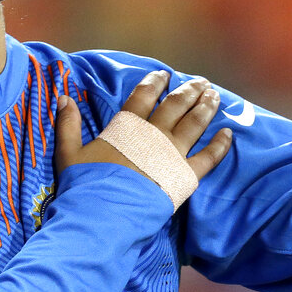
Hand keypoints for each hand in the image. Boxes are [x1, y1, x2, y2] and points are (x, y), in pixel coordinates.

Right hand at [54, 70, 232, 181]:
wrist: (103, 217)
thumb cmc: (84, 186)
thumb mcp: (69, 153)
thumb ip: (68, 124)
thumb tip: (63, 97)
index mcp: (127, 126)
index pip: (144, 95)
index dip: (155, 81)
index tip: (165, 74)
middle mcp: (154, 134)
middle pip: (176, 105)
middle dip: (189, 90)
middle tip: (200, 82)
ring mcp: (172, 154)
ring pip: (195, 123)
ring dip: (207, 107)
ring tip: (214, 96)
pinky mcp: (186, 176)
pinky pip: (209, 157)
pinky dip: (220, 144)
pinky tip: (228, 132)